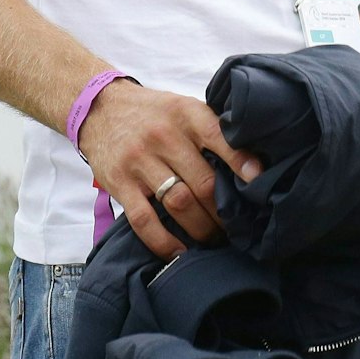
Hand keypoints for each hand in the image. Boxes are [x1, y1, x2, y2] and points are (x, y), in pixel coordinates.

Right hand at [77, 79, 262, 258]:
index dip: (240, 162)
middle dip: (223, 210)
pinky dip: (163, 241)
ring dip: (201, 227)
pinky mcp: (119, 184)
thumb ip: (212, 129)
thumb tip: (251, 162)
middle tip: (236, 226)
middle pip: (202, 182)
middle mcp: (164, 136)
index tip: (258, 182)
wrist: (101, 108)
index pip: (218, 137)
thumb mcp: (184, 107)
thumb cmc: (154, 112)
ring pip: (178, 203)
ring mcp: (139, 161)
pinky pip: (144, 220)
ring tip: (215, 239)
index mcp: (185, 114)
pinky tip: (180, 252)